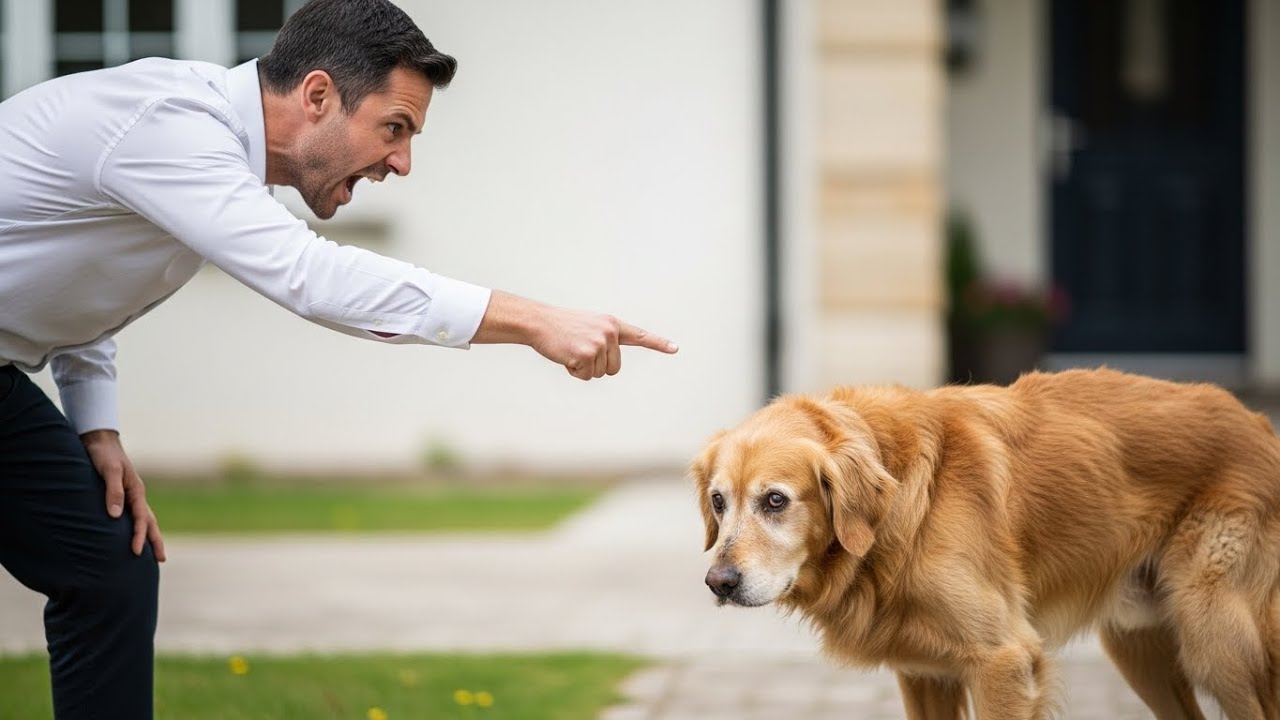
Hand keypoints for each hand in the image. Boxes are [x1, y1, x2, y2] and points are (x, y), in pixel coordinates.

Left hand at [81, 430, 166, 560]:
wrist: (99, 440)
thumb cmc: (103, 455)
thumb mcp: (108, 471)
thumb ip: (113, 492)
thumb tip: (116, 516)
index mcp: (137, 491)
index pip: (142, 519)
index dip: (140, 536)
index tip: (136, 553)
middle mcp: (136, 495)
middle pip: (150, 522)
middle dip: (156, 541)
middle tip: (161, 560)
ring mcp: (131, 495)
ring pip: (144, 519)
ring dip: (149, 535)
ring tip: (153, 551)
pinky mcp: (122, 494)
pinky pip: (133, 515)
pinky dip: (138, 526)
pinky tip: (132, 533)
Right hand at [533, 306, 678, 380]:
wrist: (540, 322)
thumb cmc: (563, 326)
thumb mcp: (589, 326)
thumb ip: (605, 340)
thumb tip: (610, 364)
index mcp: (612, 324)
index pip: (639, 335)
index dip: (658, 343)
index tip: (675, 348)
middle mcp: (609, 333)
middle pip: (614, 368)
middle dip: (598, 366)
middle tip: (580, 350)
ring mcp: (599, 344)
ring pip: (600, 373)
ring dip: (584, 368)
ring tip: (571, 349)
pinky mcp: (586, 354)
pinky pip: (586, 376)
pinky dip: (574, 371)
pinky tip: (566, 355)